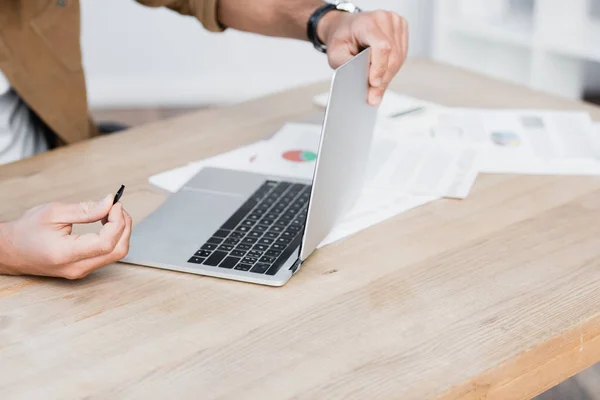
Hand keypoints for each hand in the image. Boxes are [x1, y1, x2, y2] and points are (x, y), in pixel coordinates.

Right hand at [0, 194, 131, 278]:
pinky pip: (108, 255)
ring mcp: (81, 272)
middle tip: (116, 207)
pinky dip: (114, 238)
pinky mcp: (84, 269)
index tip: (115, 205)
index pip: (106, 243)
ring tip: (111, 213)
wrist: (10, 251)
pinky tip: (106, 223)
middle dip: (124, 226)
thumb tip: (110, 203)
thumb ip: (85, 210)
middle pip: (118, 250)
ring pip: (116, 254)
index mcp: (66, 254)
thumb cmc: (27, 231)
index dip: (117, 222)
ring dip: (121, 231)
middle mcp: (77, 268)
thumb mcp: (54, 213)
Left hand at [317, 10, 408, 105]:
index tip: (373, 84)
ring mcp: (396, 23)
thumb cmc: (341, 39)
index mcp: (367, 22)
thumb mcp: (335, 55)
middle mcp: (384, 19)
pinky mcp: (401, 30)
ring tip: (375, 89)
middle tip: (373, 98)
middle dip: (383, 80)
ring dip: (387, 76)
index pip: (381, 46)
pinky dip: (392, 69)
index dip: (379, 67)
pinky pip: (401, 56)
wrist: (346, 27)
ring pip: (399, 58)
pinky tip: (381, 75)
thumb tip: (364, 85)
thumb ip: (348, 67)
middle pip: (392, 56)